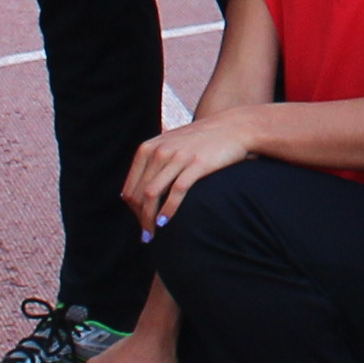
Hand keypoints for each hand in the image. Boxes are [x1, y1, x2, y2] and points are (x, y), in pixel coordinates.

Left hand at [119, 108, 258, 234]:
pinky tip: (165, 222)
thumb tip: (131, 195)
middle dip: (140, 217)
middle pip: (139, 193)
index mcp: (149, 148)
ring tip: (152, 234)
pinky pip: (176, 191)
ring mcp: (178, 157)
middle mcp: (160, 151)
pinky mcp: (197, 164)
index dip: (132, 210)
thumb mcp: (169, 145)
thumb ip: (151, 163)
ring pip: (152, 194)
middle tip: (147, 234)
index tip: (140, 222)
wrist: (233, 128)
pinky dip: (168, 209)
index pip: (130, 187)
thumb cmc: (200, 141)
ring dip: (149, 218)